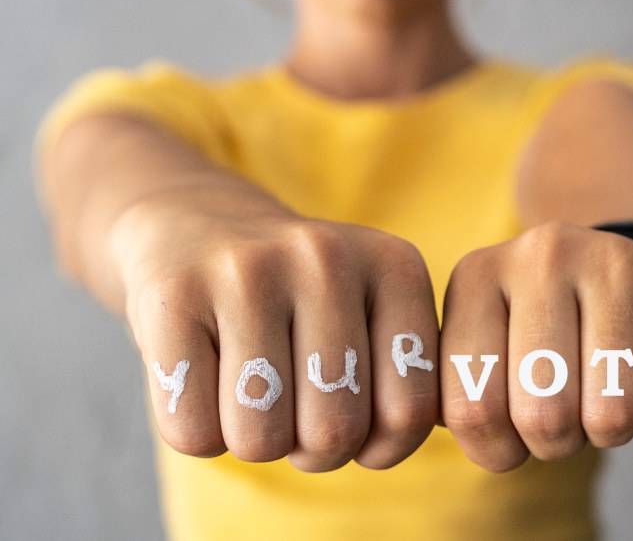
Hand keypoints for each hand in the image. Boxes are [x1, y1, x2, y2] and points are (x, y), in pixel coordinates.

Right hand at [115, 198, 438, 470]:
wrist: (196, 229)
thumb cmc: (301, 309)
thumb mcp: (373, 324)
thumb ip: (405, 388)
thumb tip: (389, 448)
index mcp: (395, 268)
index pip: (409, 410)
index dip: (380, 448)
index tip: (359, 424)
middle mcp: (327, 258)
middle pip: (332, 432)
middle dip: (313, 451)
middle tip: (297, 411)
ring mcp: (246, 270)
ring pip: (259, 439)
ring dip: (253, 443)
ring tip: (253, 392)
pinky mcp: (173, 295)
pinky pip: (191, 430)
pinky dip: (197, 431)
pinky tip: (203, 378)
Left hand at [439, 222, 632, 470]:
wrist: (606, 268)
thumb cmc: (531, 333)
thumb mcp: (477, 349)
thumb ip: (458, 396)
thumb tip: (464, 435)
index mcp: (478, 276)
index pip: (475, 410)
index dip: (498, 451)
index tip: (510, 437)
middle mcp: (543, 256)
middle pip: (545, 416)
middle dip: (556, 444)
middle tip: (563, 420)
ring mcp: (614, 261)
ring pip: (612, 413)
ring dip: (609, 432)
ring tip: (601, 400)